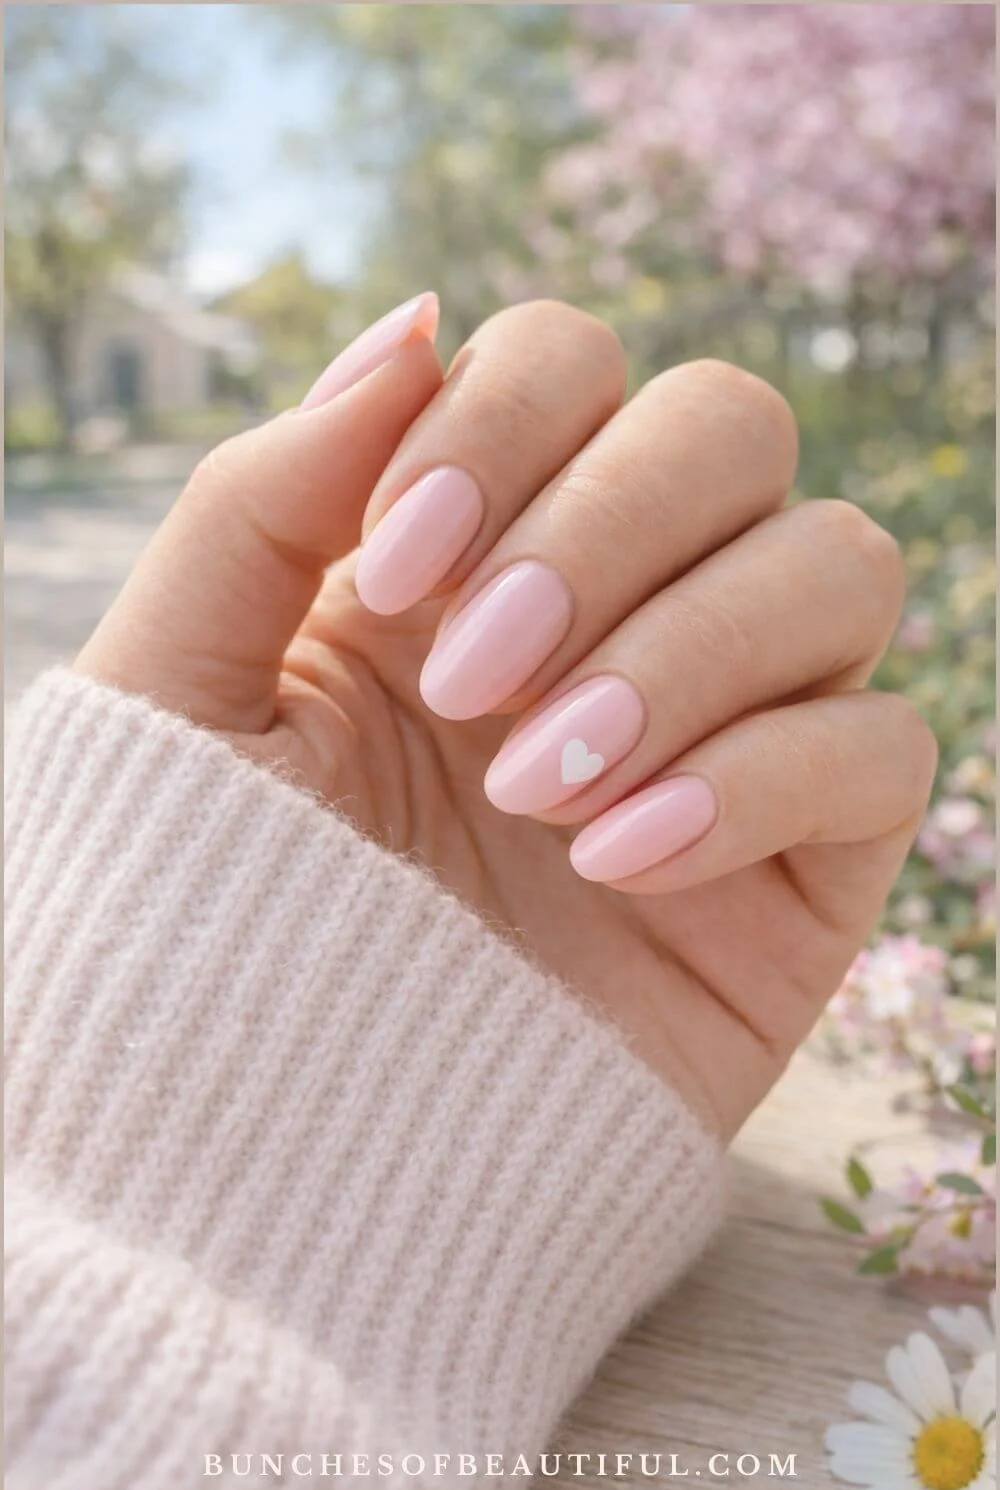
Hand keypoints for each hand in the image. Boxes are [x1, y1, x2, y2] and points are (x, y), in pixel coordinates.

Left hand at [75, 296, 936, 1138]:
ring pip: (838, 563)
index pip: (569, 359)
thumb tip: (418, 322)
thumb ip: (268, 492)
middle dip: (608, 527)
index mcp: (474, 545)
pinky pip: (879, 750)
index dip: (505, 425)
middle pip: (730, 425)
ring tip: (540, 785)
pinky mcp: (803, 860)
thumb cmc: (216, 909)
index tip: (397, 573)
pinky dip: (761, 778)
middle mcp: (618, 609)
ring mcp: (727, 725)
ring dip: (689, 649)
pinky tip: (620, 860)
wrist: (282, 1143)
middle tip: (478, 679)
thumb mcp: (184, 687)